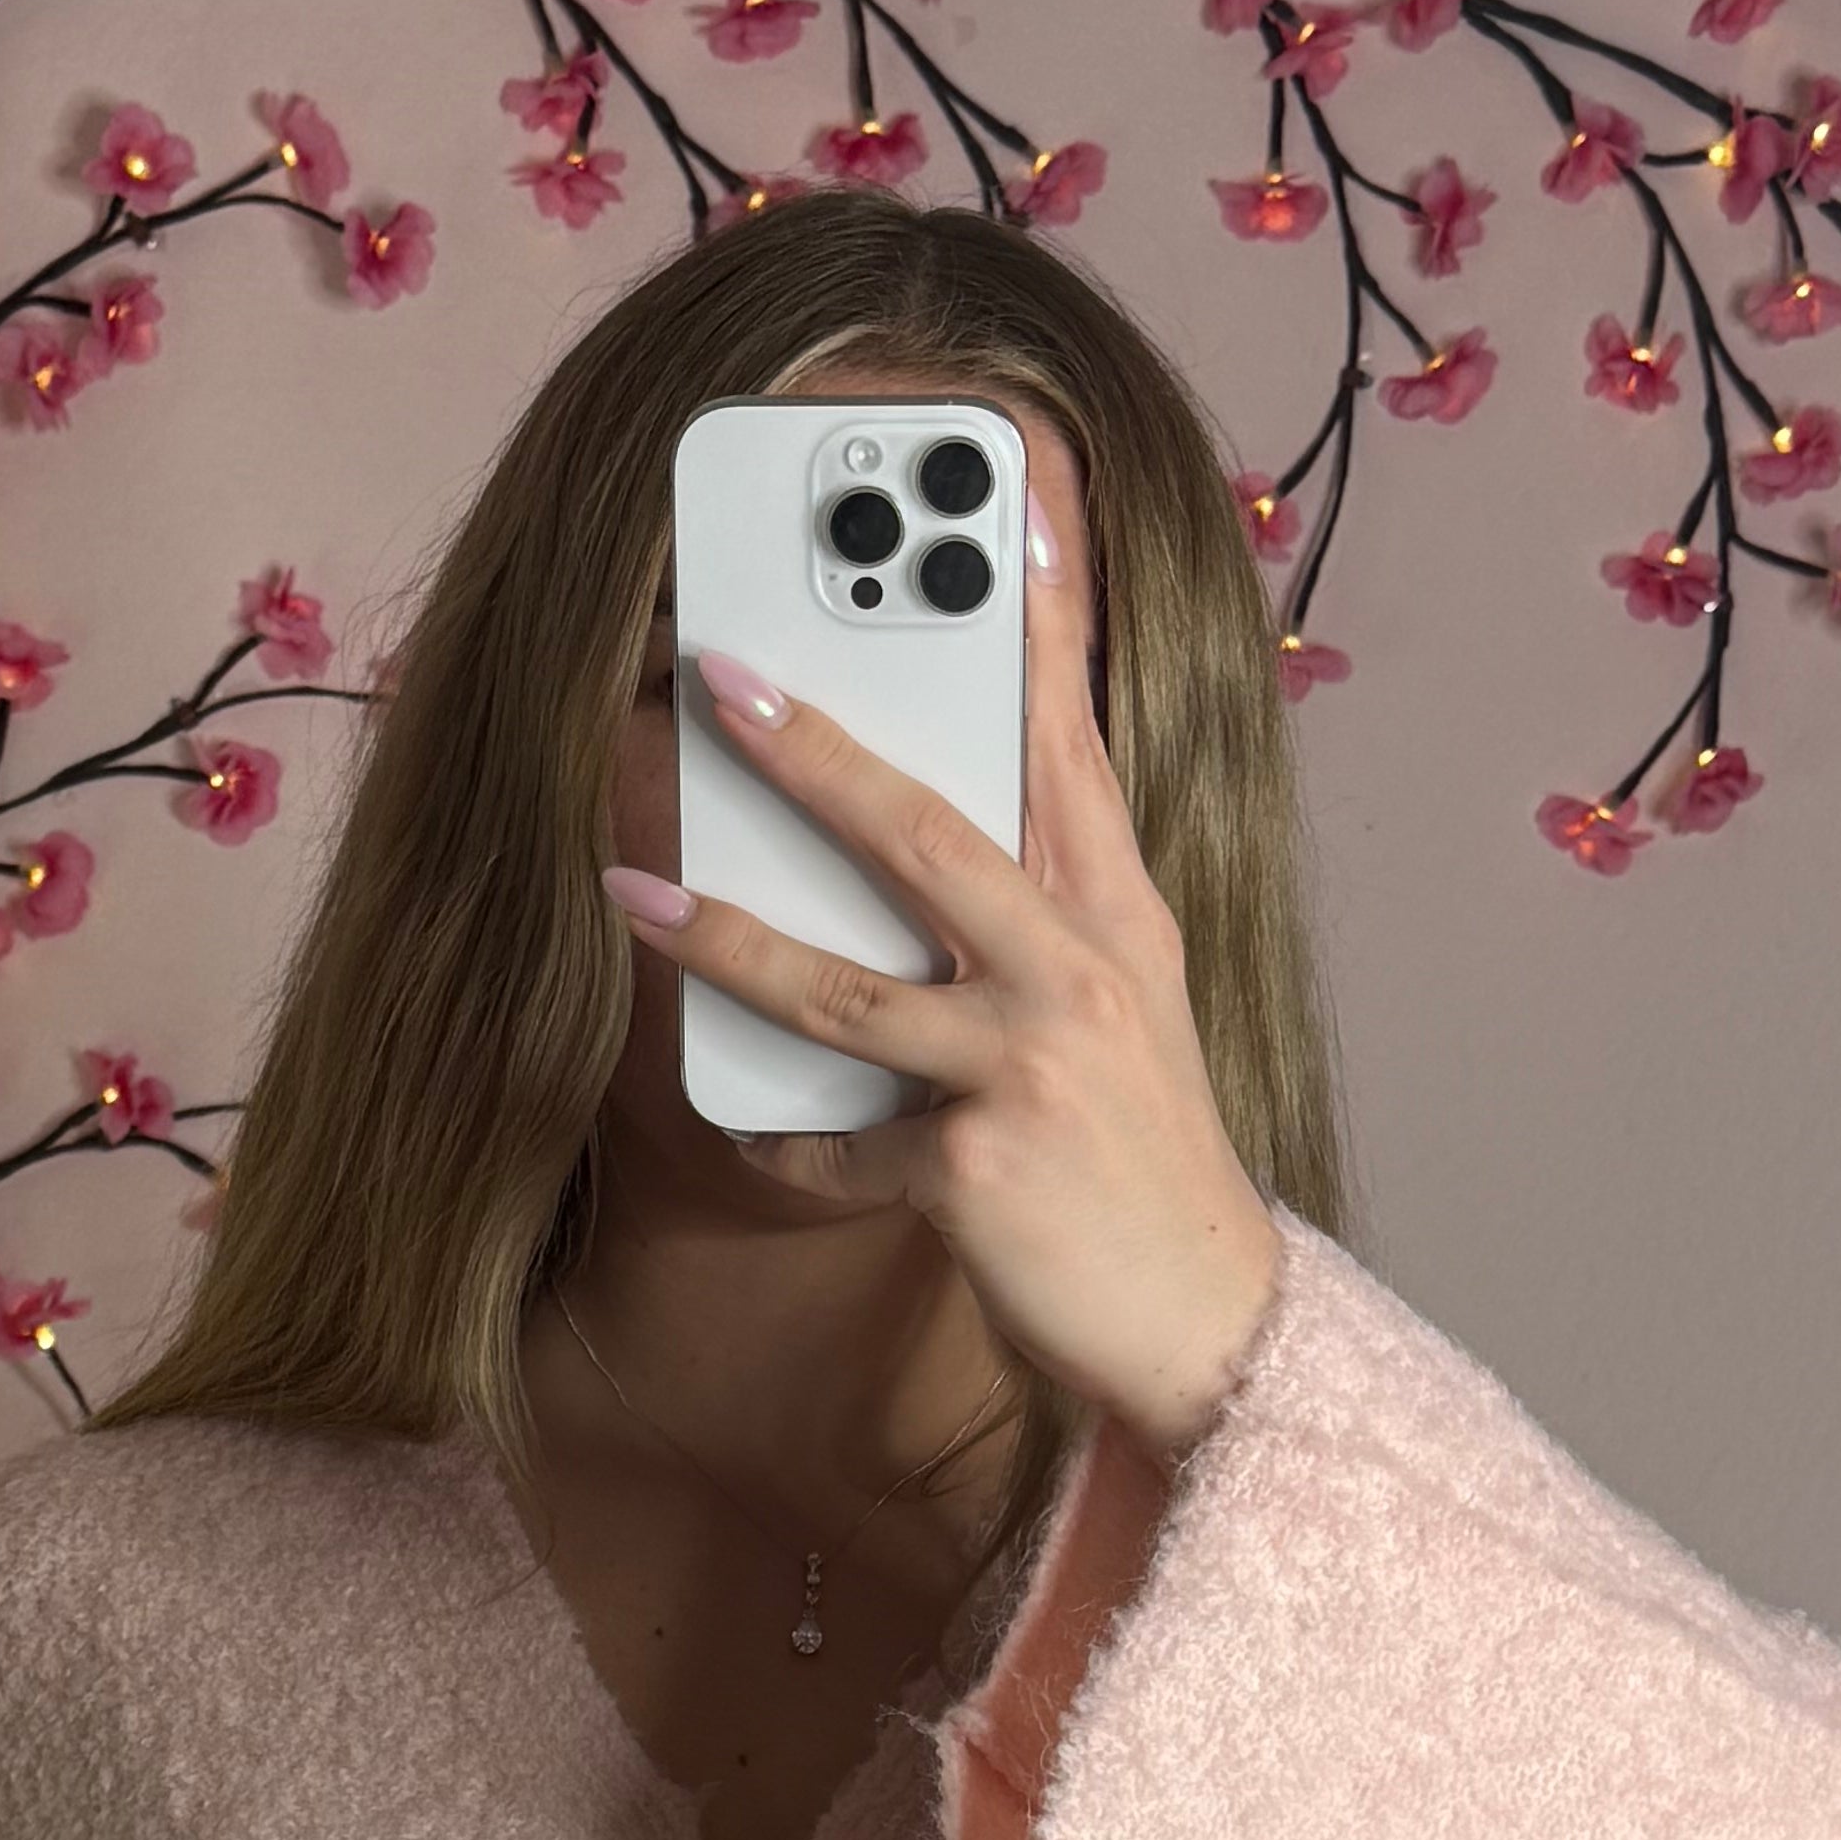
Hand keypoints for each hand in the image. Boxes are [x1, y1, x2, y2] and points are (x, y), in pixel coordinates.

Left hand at [600, 491, 1283, 1463]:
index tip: (1011, 515)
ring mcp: (1029, 1071)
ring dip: (724, 936)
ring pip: (845, 988)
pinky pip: (840, 1143)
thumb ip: (1045, 913)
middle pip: (930, 836)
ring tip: (631, 890)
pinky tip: (755, 1132)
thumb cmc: (1143, 1157)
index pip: (1073, 747)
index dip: (1042, 628)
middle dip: (813, 751)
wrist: (1209, 1324)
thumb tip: (917, 830)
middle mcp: (1082, 977)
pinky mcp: (975, 1170)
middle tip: (719, 679)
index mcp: (1120, 920)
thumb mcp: (1124, 1011)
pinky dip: (789, 1144)